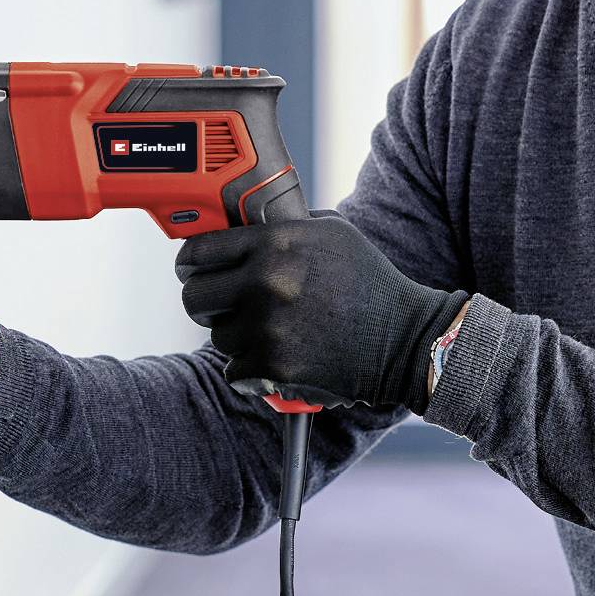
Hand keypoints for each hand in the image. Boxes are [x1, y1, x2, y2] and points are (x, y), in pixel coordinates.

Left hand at [173, 209, 466, 411]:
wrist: (403, 338)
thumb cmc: (367, 281)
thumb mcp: (329, 232)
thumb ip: (280, 227)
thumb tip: (237, 226)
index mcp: (275, 242)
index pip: (198, 251)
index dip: (191, 262)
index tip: (193, 270)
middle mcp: (266, 281)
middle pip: (194, 297)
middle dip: (207, 302)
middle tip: (226, 304)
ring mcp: (269, 326)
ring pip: (217, 336)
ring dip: (237, 335)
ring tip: (271, 329)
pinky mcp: (274, 366)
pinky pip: (234, 369)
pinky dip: (251, 368)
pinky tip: (279, 355)